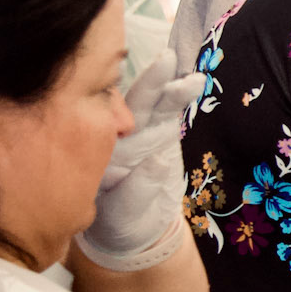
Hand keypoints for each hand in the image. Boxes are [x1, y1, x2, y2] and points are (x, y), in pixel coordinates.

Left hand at [77, 48, 205, 267]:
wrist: (138, 228)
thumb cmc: (120, 222)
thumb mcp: (123, 214)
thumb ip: (138, 189)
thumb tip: (159, 160)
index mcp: (96, 148)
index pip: (100, 116)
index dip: (113, 98)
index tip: (128, 87)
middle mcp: (115, 131)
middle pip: (129, 101)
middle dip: (149, 82)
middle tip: (165, 63)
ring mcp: (141, 129)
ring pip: (152, 101)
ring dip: (168, 83)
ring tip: (185, 72)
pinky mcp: (162, 131)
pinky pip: (171, 109)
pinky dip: (182, 93)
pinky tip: (195, 80)